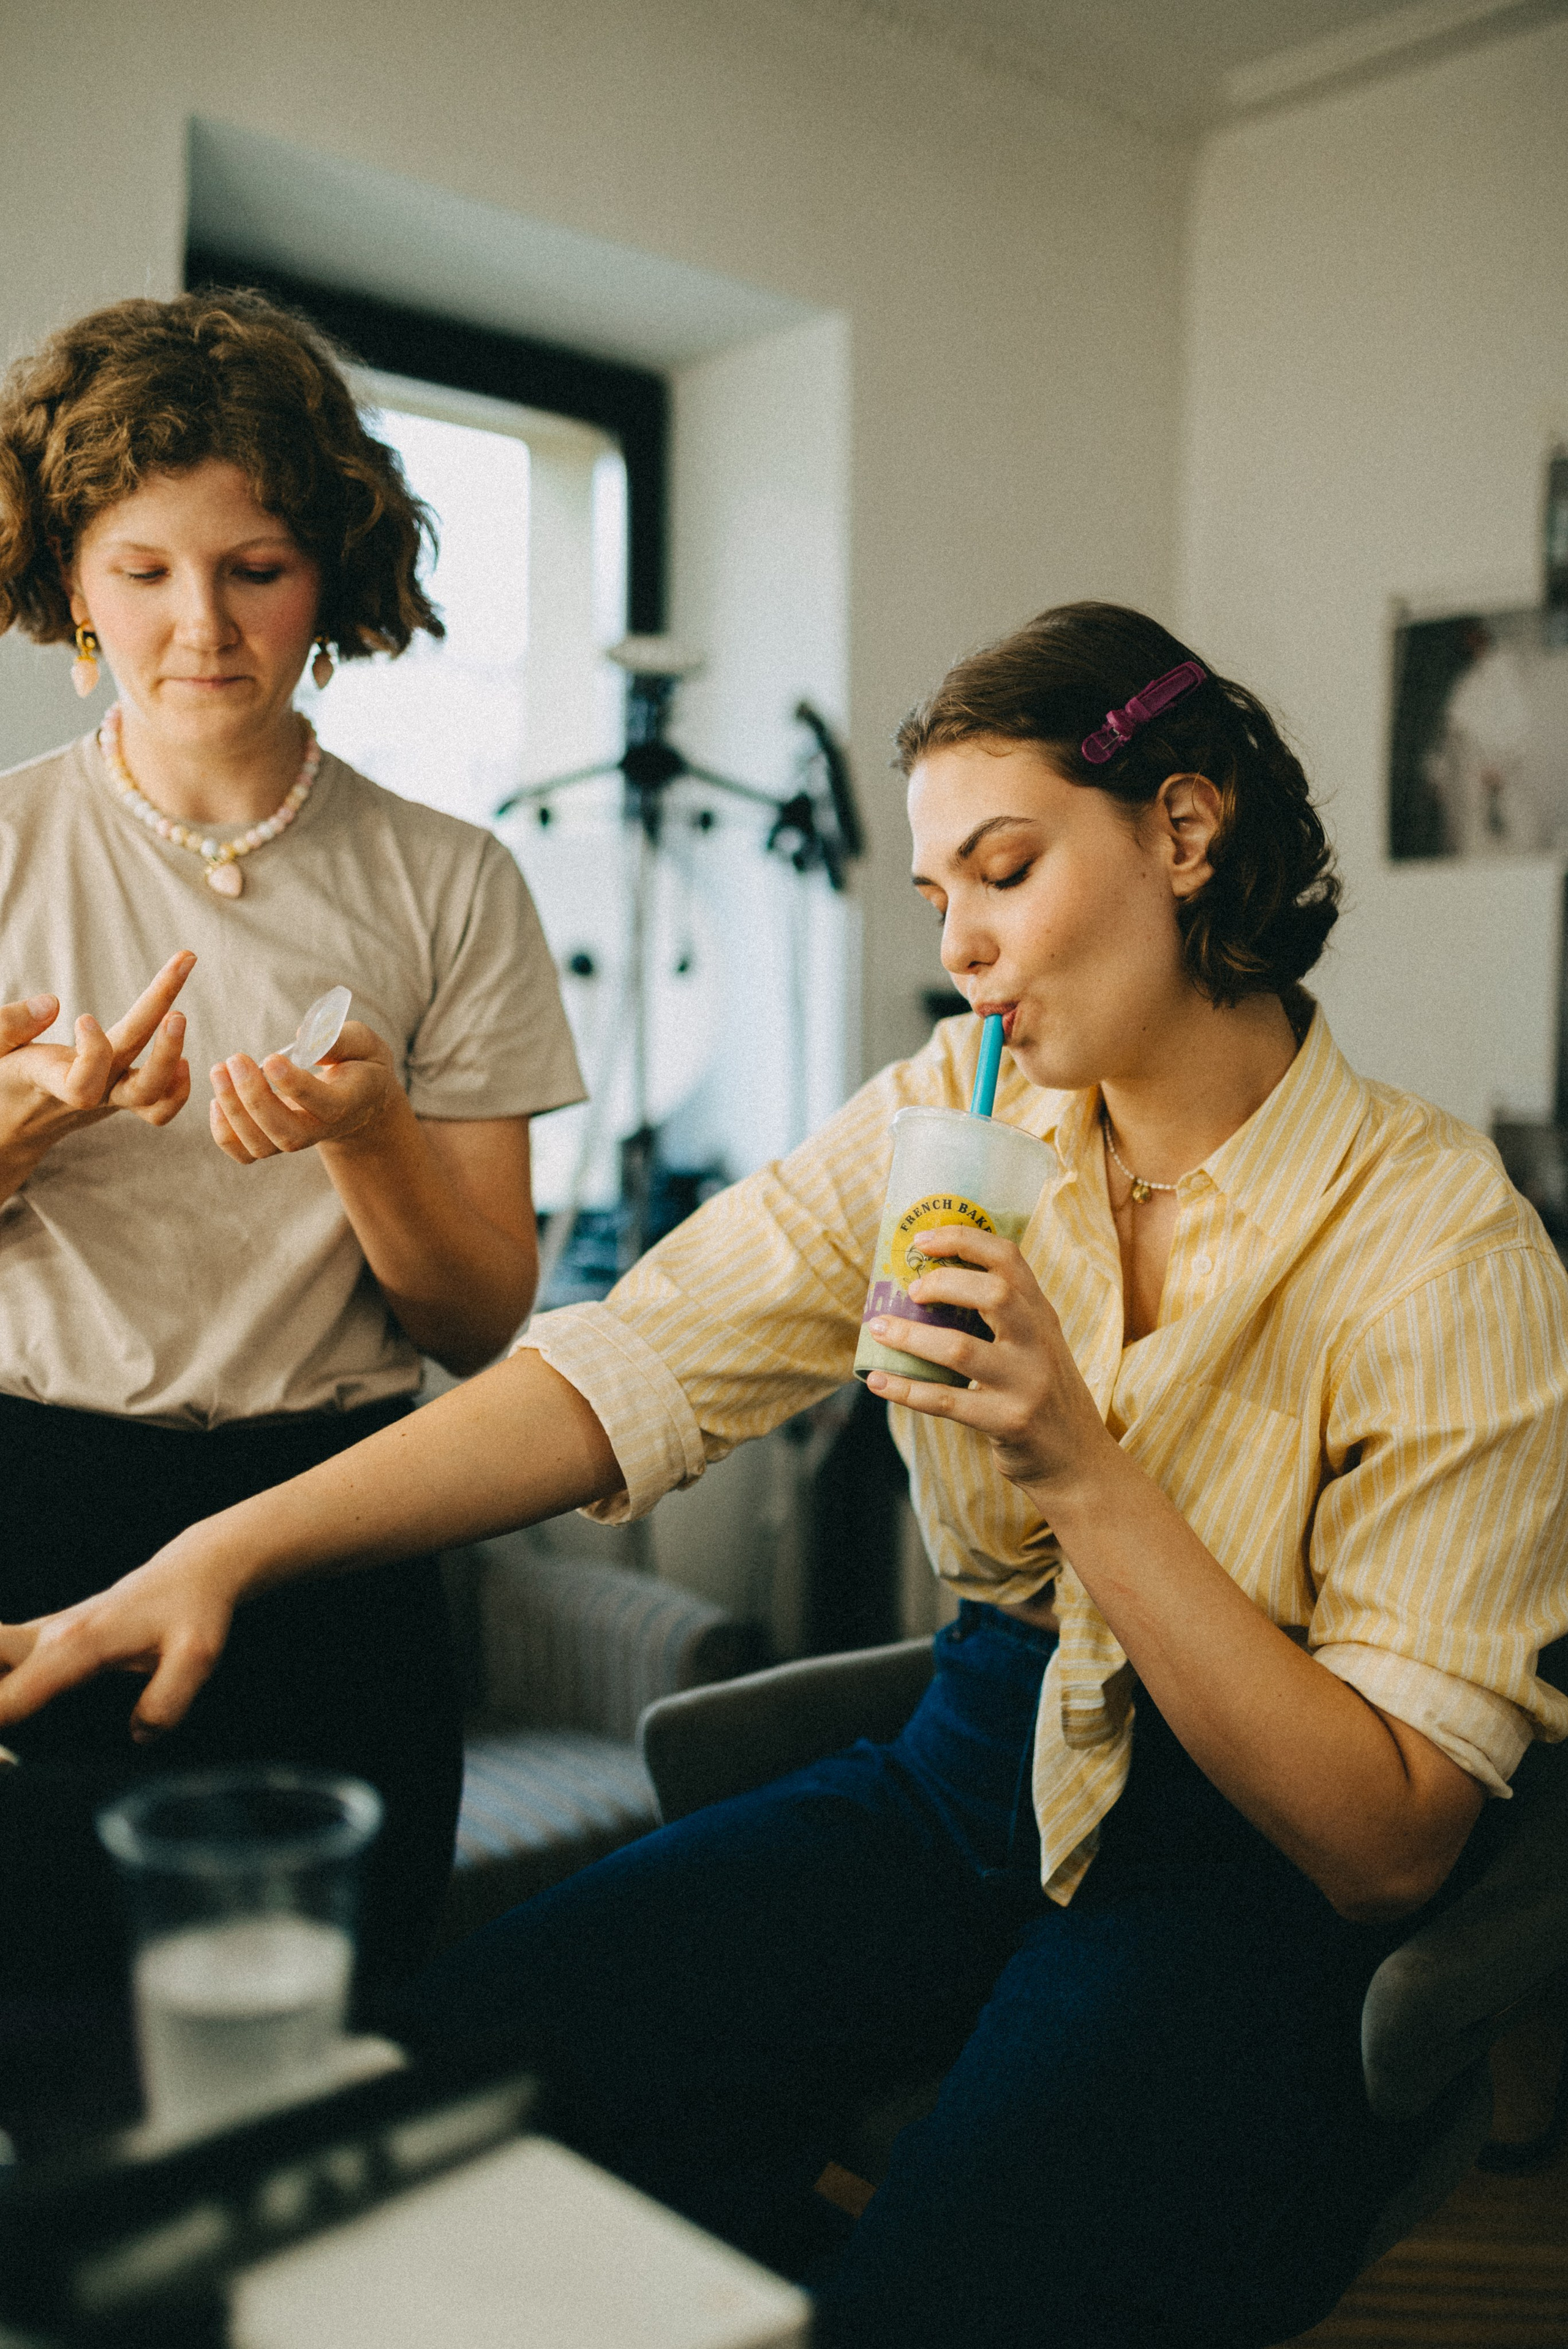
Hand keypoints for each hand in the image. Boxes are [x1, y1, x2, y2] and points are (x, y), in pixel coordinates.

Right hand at [0, 953, 194, 1165]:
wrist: (11, 1124)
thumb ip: (8, 1025)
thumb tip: (53, 1002)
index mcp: (50, 1082)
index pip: (83, 1083)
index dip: (92, 1053)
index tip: (83, 1017)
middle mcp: (89, 1093)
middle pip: (138, 1080)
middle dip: (163, 1030)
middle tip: (179, 970)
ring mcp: (109, 1099)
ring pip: (153, 1094)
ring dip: (174, 1054)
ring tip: (179, 1015)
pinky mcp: (121, 1099)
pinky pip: (159, 1107)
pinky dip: (178, 1087)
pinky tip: (184, 1056)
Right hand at [0, 1529, 242, 1744]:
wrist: (192, 1573)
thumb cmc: (193, 1612)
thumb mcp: (198, 1656)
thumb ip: (168, 1699)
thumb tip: (138, 1734)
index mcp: (78, 1644)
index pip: (11, 1695)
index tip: (0, 1759)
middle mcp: (50, 1636)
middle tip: (0, 1747)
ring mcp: (42, 1633)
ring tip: (3, 1740)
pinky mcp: (44, 1637)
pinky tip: (3, 1703)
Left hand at [209, 1020, 400, 1162]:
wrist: (359, 1100)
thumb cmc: (358, 1063)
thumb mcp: (364, 1044)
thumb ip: (340, 1040)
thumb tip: (301, 1040)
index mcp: (348, 1103)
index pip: (323, 1105)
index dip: (295, 1086)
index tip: (270, 1058)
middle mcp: (321, 1130)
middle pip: (287, 1132)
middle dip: (254, 1098)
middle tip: (235, 1059)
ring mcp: (296, 1140)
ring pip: (261, 1145)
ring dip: (233, 1111)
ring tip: (219, 1071)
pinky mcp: (274, 1143)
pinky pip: (244, 1153)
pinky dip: (224, 1133)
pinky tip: (217, 1101)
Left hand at [863, 1225, 1118, 1500]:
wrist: (1078, 1459)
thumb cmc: (1041, 1393)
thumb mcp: (1035, 1345)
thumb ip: (1002, 1316)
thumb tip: (923, 1285)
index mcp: (1041, 1314)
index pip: (1009, 1259)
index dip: (964, 1240)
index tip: (922, 1239)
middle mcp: (1038, 1343)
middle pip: (995, 1294)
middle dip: (945, 1284)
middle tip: (911, 1290)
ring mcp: (1025, 1383)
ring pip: (960, 1349)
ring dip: (911, 1337)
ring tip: (879, 1329)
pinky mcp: (1008, 1421)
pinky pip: (946, 1401)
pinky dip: (906, 1389)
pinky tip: (878, 1380)